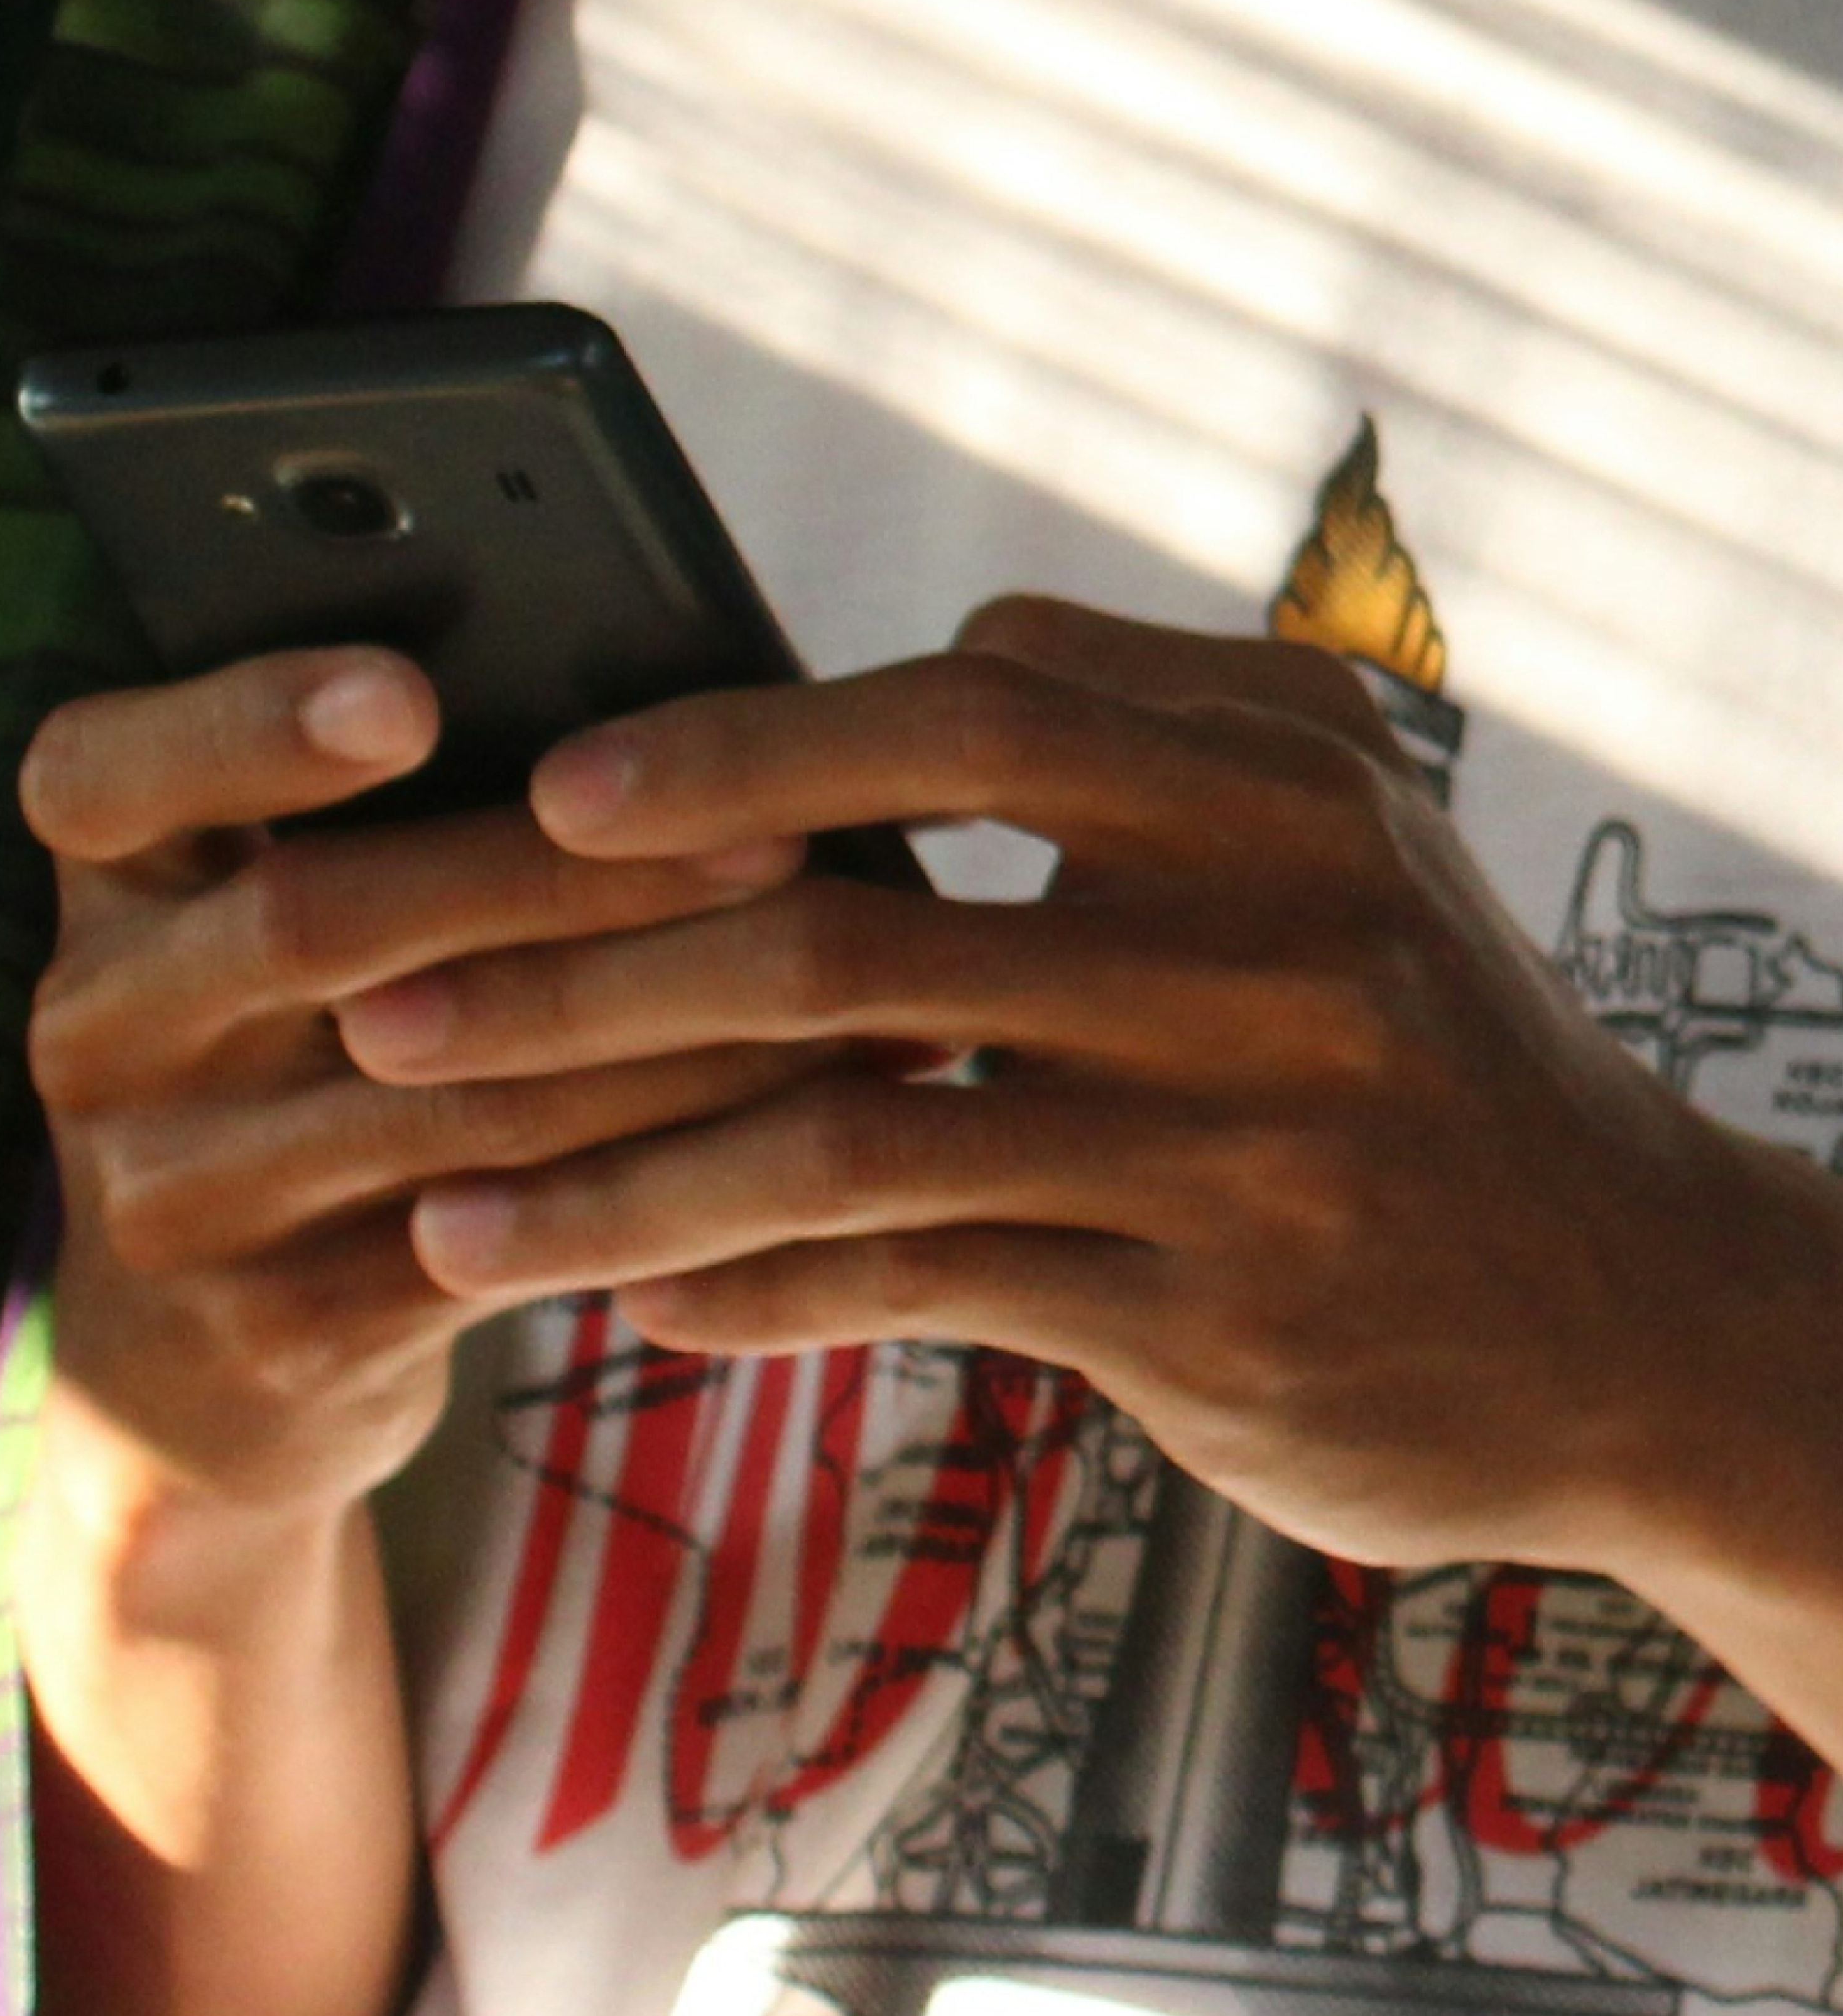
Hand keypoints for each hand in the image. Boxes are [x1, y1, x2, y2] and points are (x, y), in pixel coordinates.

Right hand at [17, 645, 810, 1535]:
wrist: (192, 1375)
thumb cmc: (289, 1071)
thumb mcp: (267, 946)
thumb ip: (380, 831)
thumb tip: (646, 704)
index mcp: (100, 898)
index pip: (94, 780)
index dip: (242, 722)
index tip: (409, 693)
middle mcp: (99, 1039)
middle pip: (313, 925)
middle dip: (557, 875)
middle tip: (767, 833)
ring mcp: (178, 1200)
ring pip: (446, 1093)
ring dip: (663, 1028)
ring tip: (835, 968)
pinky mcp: (285, 1330)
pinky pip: (503, 1236)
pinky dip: (662, 1168)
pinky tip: (795, 1117)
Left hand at [334, 598, 1830, 1577]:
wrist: (1625, 1305)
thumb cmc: (1413, 1041)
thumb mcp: (1316, 839)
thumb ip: (1114, 727)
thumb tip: (848, 697)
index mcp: (1272, 779)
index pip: (958, 714)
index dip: (734, 748)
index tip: (549, 798)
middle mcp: (1260, 941)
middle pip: (845, 929)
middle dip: (586, 975)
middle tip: (389, 1007)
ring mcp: (1236, 1139)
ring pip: (842, 1134)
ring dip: (614, 1169)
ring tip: (444, 1210)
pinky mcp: (1207, 1317)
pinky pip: (915, 1283)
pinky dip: (753, 1288)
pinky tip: (627, 1299)